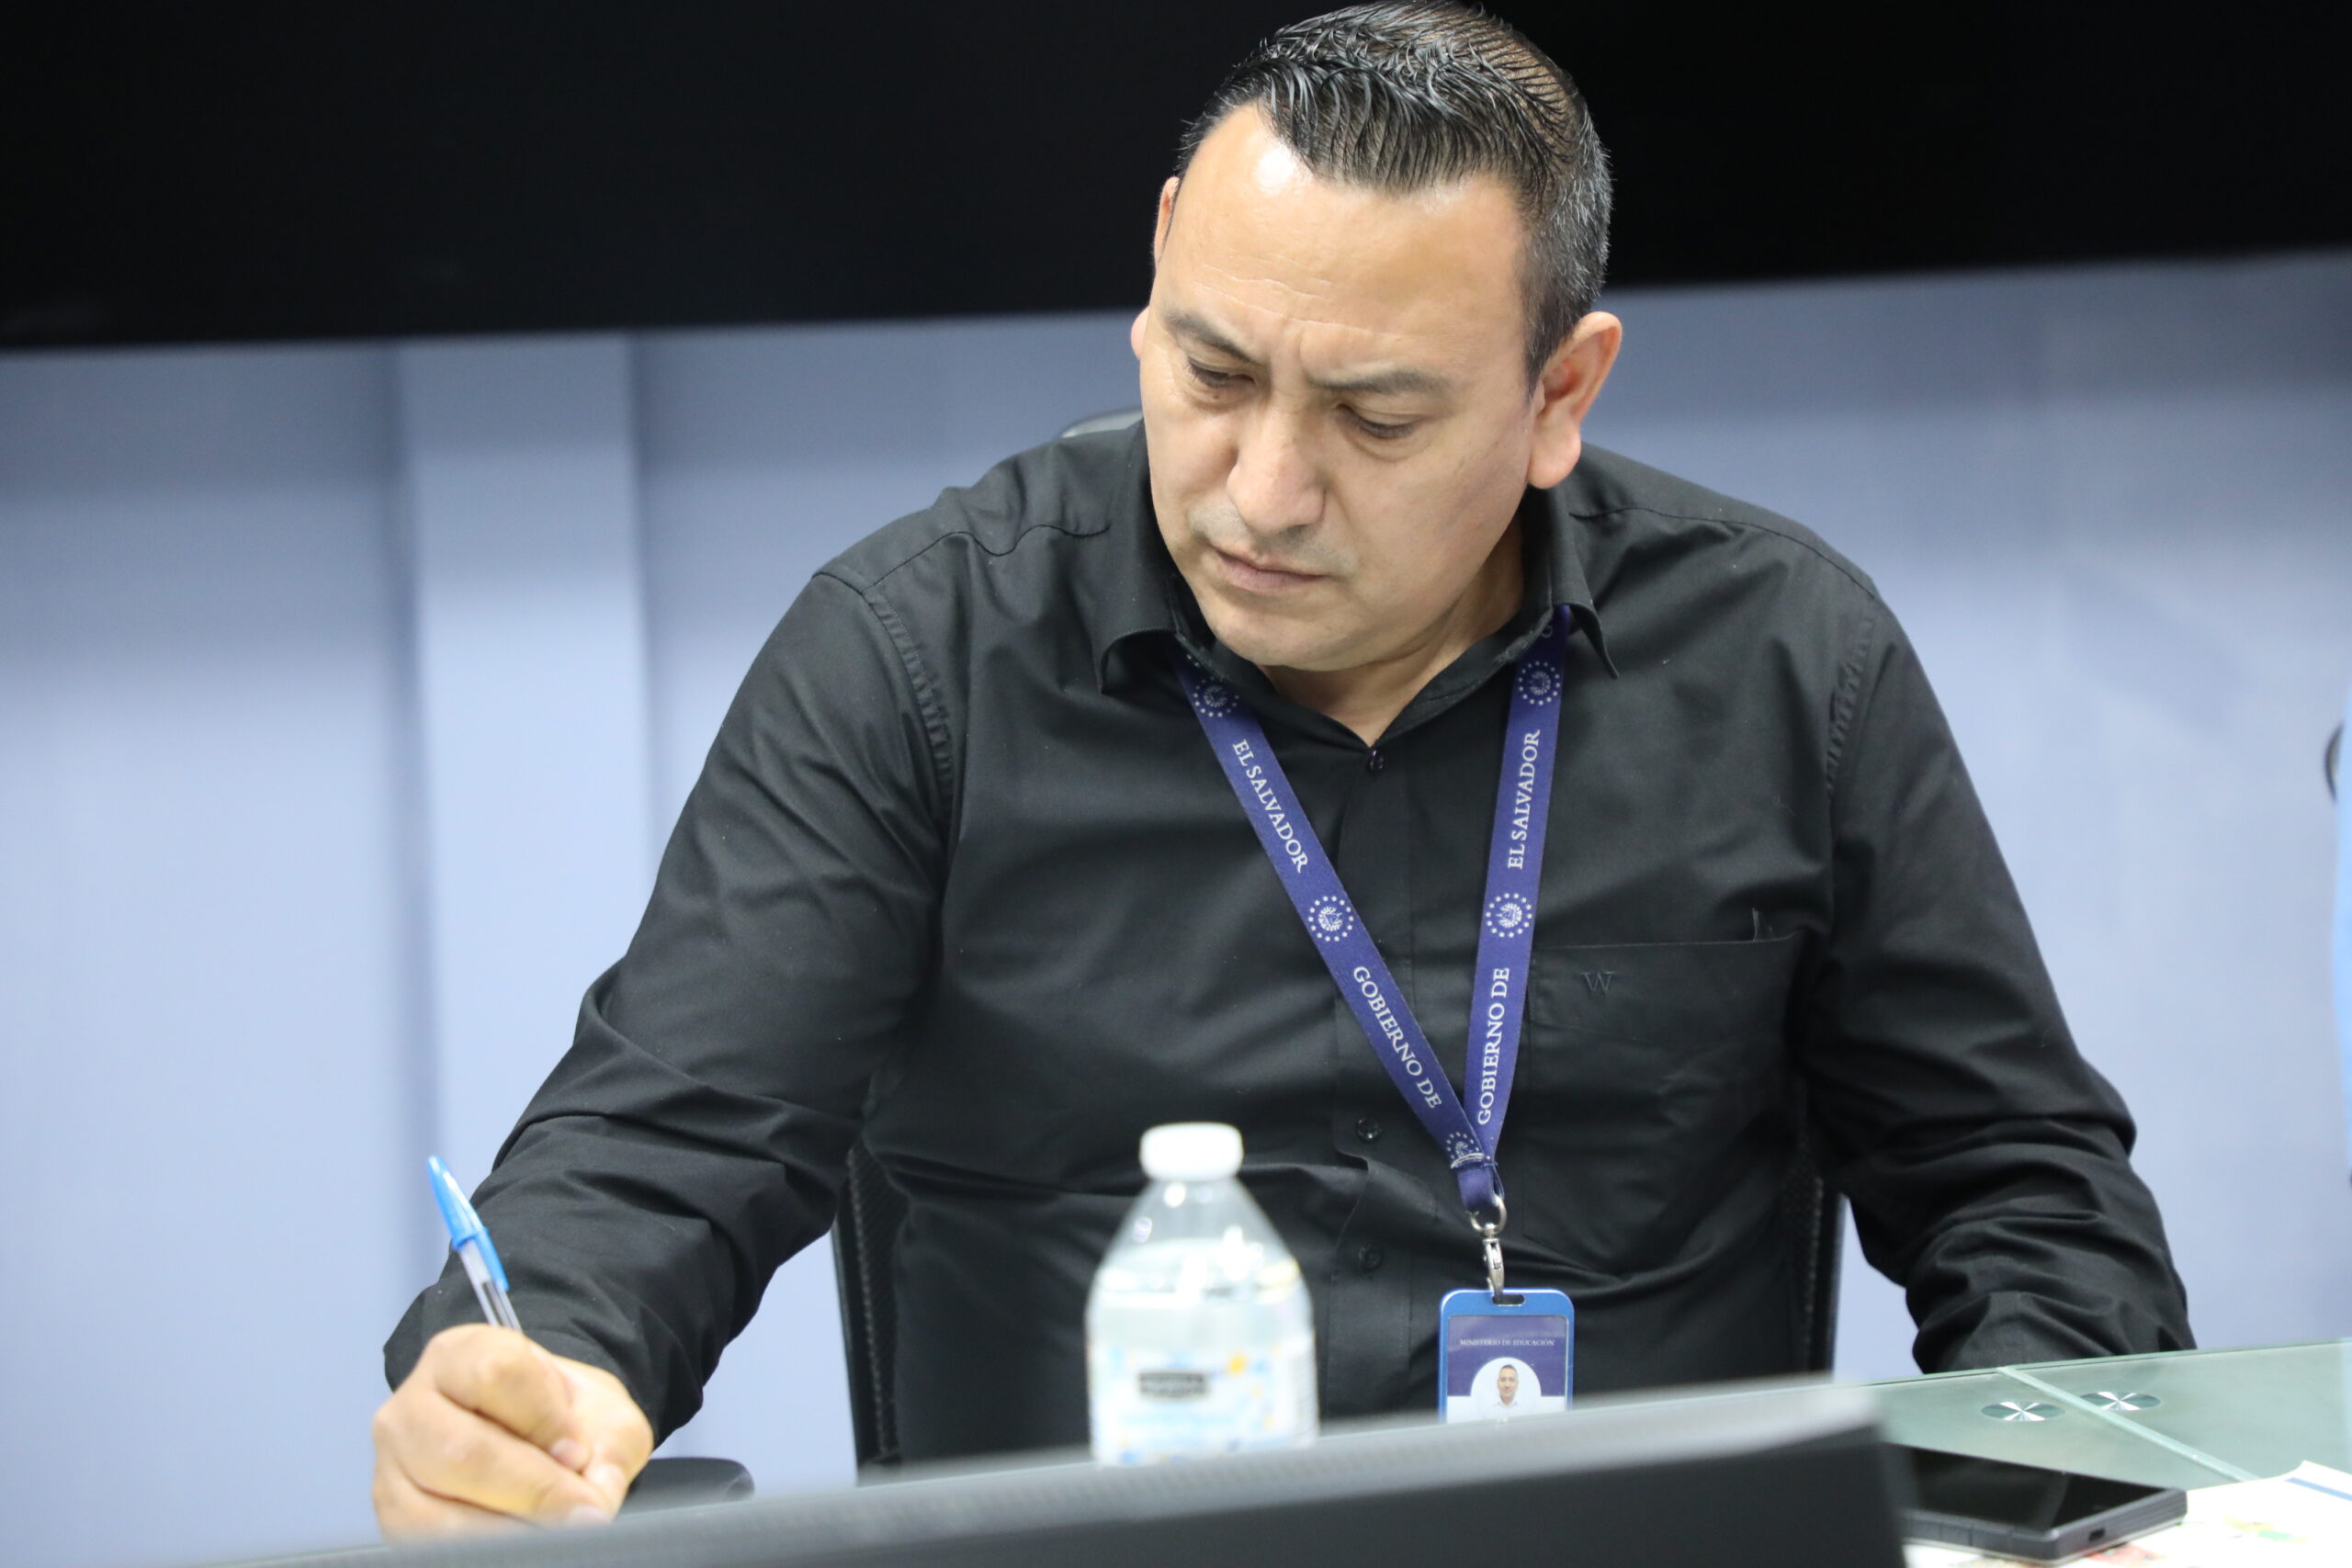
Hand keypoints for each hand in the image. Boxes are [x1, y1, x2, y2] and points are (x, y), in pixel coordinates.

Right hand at [371, 1324, 653, 1537]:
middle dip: (534, 1488)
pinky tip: (521, 1539)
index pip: (496, 1373)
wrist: (532, 1438)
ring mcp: (392, 1463)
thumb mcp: (600, 1412)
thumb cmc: (558, 1417)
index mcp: (460, 1354)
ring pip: (441, 1510)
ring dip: (511, 1529)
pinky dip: (484, 1547)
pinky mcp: (393, 1515)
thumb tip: (593, 1499)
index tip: (579, 1452)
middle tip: (580, 1509)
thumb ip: (607, 1446)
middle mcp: (412, 1404)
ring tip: (555, 1529)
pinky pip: (430, 1544)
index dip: (545, 1419)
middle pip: (464, 1451)